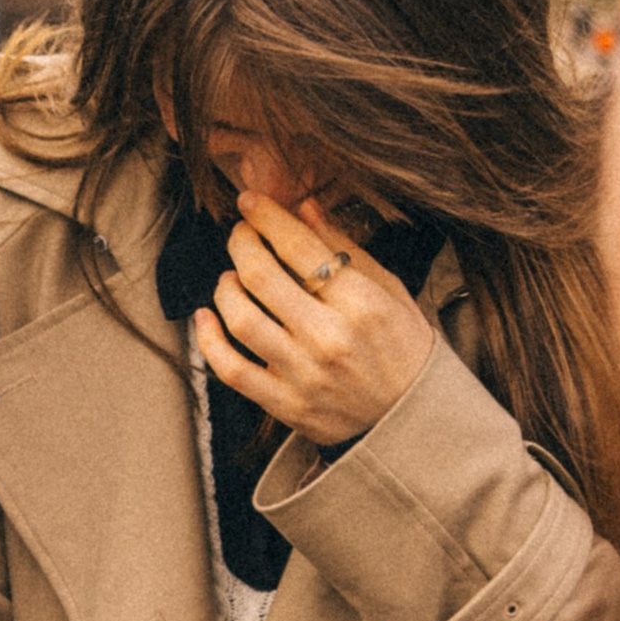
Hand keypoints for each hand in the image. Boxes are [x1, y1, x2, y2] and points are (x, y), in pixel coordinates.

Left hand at [198, 190, 436, 449]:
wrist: (414, 418)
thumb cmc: (404, 347)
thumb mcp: (390, 290)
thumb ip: (346, 249)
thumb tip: (303, 208)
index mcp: (361, 303)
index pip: (299, 246)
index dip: (266, 216)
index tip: (250, 202)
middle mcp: (330, 338)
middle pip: (261, 276)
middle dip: (241, 243)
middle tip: (241, 234)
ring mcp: (304, 374)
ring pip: (241, 318)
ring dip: (225, 287)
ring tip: (231, 277)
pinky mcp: (286, 405)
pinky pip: (230, 370)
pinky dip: (208, 340)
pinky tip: (205, 317)